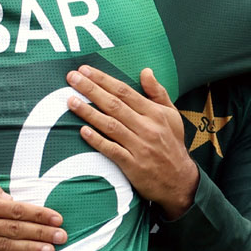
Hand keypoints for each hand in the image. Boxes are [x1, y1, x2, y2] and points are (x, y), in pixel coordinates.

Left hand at [65, 65, 197, 218]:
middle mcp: (147, 127)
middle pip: (114, 104)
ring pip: (110, 125)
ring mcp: (139, 146)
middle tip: (72, 78)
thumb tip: (146, 71)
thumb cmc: (172, 144)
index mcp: (154, 113)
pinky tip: (83, 131)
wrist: (179, 181)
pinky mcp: (132, 165)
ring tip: (71, 101)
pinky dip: (97, 140)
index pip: (124, 91)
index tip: (85, 70)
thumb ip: (158, 92)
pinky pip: (112, 150)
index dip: (103, 79)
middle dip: (91, 89)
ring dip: (89, 112)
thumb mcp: (172, 115)